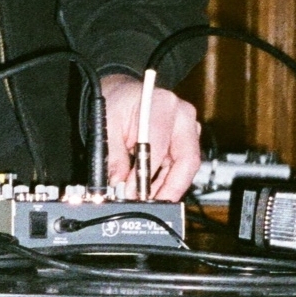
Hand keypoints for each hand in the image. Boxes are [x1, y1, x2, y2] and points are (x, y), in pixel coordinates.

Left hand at [101, 73, 200, 200]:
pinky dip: (166, 181)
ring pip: (186, 167)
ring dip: (166, 187)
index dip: (145, 176)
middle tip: (150, 205)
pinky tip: (150, 191)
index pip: (159, 148)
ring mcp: (188, 127)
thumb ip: (113, 157)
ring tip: (145, 200)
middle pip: (187, 161)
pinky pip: (181, 166)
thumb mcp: (106, 126)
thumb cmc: (117, 102)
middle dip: (169, 188)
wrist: (123, 91)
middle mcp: (183, 116)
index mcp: (162, 105)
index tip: (132, 193)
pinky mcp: (187, 139)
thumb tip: (117, 186)